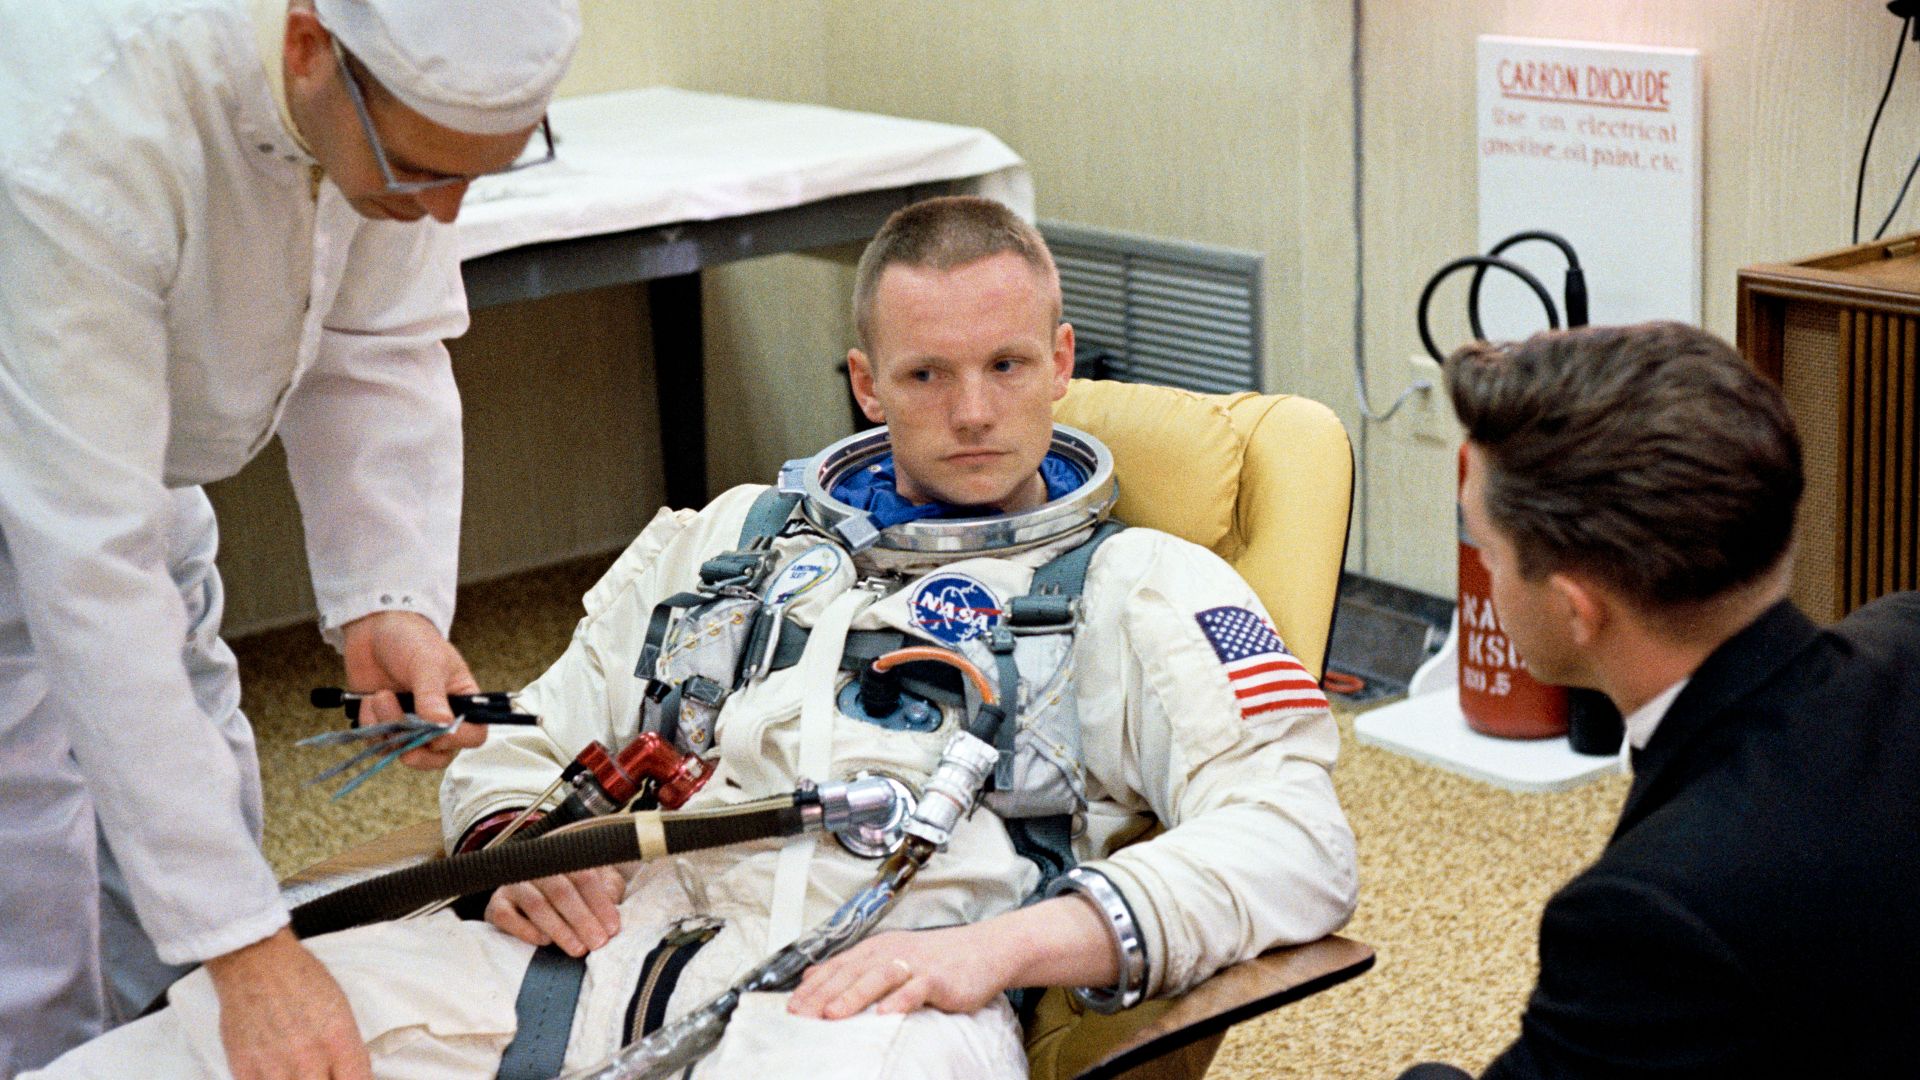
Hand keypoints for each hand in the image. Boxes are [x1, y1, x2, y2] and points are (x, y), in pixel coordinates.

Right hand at [204, 927, 369, 1079]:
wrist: (255, 961)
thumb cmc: (301, 978)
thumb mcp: (341, 1009)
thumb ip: (347, 1050)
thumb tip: (353, 1077)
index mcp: (338, 1039)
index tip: (349, 1079)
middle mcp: (308, 1057)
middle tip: (322, 1073)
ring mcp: (274, 1067)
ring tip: (300, 1071)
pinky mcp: (243, 1070)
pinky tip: (276, 1072)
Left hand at [340, 610, 484, 768]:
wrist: (373, 629)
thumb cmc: (411, 640)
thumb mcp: (427, 663)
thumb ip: (433, 696)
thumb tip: (442, 726)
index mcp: (462, 702)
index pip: (474, 734)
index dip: (457, 738)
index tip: (436, 726)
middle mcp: (440, 720)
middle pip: (439, 756)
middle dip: (416, 747)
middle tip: (401, 730)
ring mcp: (412, 726)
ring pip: (405, 752)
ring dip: (388, 728)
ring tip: (381, 696)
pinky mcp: (386, 728)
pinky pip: (379, 744)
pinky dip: (371, 725)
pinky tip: (370, 700)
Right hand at [484, 867, 626, 956]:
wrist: (530, 900)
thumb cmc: (576, 893)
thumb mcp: (599, 885)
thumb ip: (609, 891)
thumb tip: (613, 907)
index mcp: (564, 857)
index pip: (584, 876)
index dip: (599, 903)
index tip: (612, 928)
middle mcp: (537, 866)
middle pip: (561, 890)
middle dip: (582, 919)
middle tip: (597, 943)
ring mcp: (514, 883)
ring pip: (537, 904)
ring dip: (559, 929)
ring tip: (578, 949)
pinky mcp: (496, 904)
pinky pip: (507, 917)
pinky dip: (527, 930)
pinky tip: (544, 942)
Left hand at [787, 924, 1016, 1019]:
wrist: (983, 950)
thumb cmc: (936, 959)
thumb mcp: (890, 956)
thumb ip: (853, 966)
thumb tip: (812, 974)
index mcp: (877, 949)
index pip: (837, 966)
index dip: (813, 986)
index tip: (791, 1006)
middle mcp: (891, 953)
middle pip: (851, 972)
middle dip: (824, 994)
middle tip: (801, 1015)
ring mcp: (915, 964)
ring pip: (878, 978)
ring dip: (853, 996)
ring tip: (832, 1015)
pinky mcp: (938, 978)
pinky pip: (916, 989)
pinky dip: (899, 1000)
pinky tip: (885, 1014)